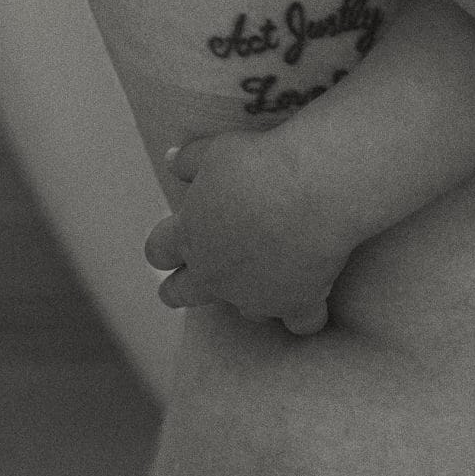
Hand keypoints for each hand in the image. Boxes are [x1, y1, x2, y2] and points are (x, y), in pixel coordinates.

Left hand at [143, 130, 350, 333]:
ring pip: (245, 312)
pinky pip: (302, 324)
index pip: (158, 250)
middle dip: (179, 291)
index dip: (162, 249)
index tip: (167, 249)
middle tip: (180, 290)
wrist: (312, 187)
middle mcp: (214, 273)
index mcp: (189, 234)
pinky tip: (316, 305)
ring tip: (264, 287)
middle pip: (182, 294)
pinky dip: (308, 315)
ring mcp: (254, 294)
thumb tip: (170, 160)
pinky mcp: (296, 303)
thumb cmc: (261, 162)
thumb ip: (190, 160)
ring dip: (252, 299)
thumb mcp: (217, 150)